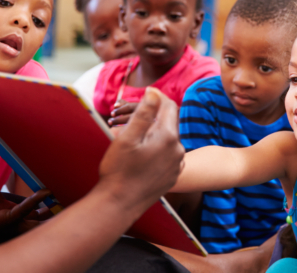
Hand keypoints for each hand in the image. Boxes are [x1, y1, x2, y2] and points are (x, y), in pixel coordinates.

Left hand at [0, 141, 52, 232]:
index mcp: (10, 209)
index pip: (33, 209)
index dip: (47, 202)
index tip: (59, 189)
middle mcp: (11, 217)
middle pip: (38, 220)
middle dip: (54, 212)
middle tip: (69, 196)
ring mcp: (8, 221)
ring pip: (35, 221)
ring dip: (48, 211)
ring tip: (60, 195)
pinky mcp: (1, 222)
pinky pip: (21, 214)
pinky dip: (33, 204)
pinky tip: (43, 193)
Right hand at [99, 87, 184, 208]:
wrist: (119, 204)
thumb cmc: (119, 171)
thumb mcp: (127, 137)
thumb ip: (144, 113)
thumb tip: (154, 92)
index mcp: (168, 137)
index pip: (169, 106)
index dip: (157, 96)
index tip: (146, 92)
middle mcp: (178, 150)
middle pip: (169, 123)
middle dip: (154, 116)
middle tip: (134, 117)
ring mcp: (177, 165)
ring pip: (168, 140)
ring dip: (155, 134)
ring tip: (135, 139)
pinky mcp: (172, 176)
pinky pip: (168, 155)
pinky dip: (158, 149)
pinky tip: (142, 155)